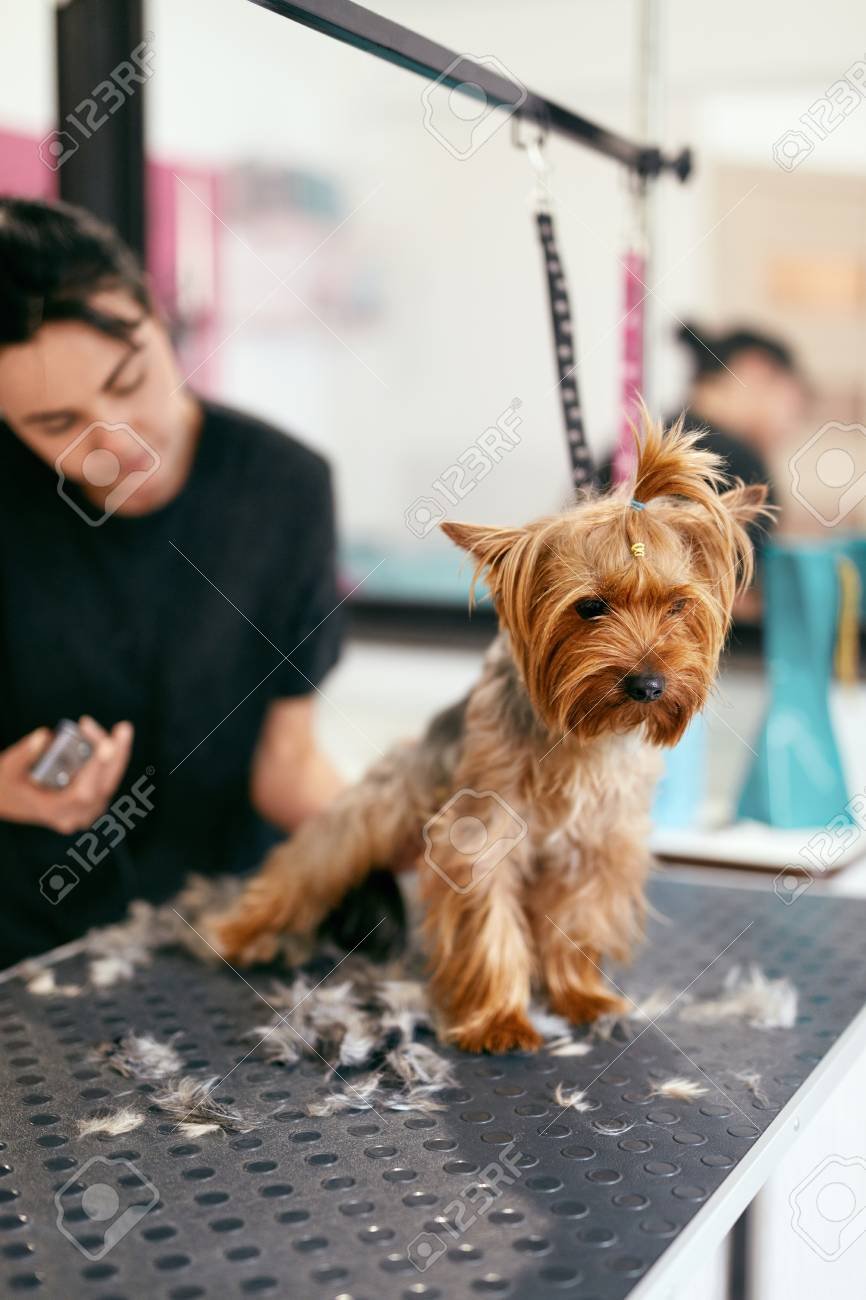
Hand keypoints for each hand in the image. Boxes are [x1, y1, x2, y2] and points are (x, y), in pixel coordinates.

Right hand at [0, 716, 134, 834]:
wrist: (7, 800)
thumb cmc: (6, 784)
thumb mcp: (7, 768)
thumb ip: (24, 754)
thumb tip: (45, 735)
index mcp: (52, 811)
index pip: (82, 793)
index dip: (96, 768)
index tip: (107, 745)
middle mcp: (73, 816)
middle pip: (104, 786)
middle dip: (116, 754)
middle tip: (124, 728)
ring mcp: (85, 812)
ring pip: (109, 781)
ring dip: (115, 753)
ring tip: (116, 728)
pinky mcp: (91, 803)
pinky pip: (107, 779)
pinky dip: (111, 758)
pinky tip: (110, 737)